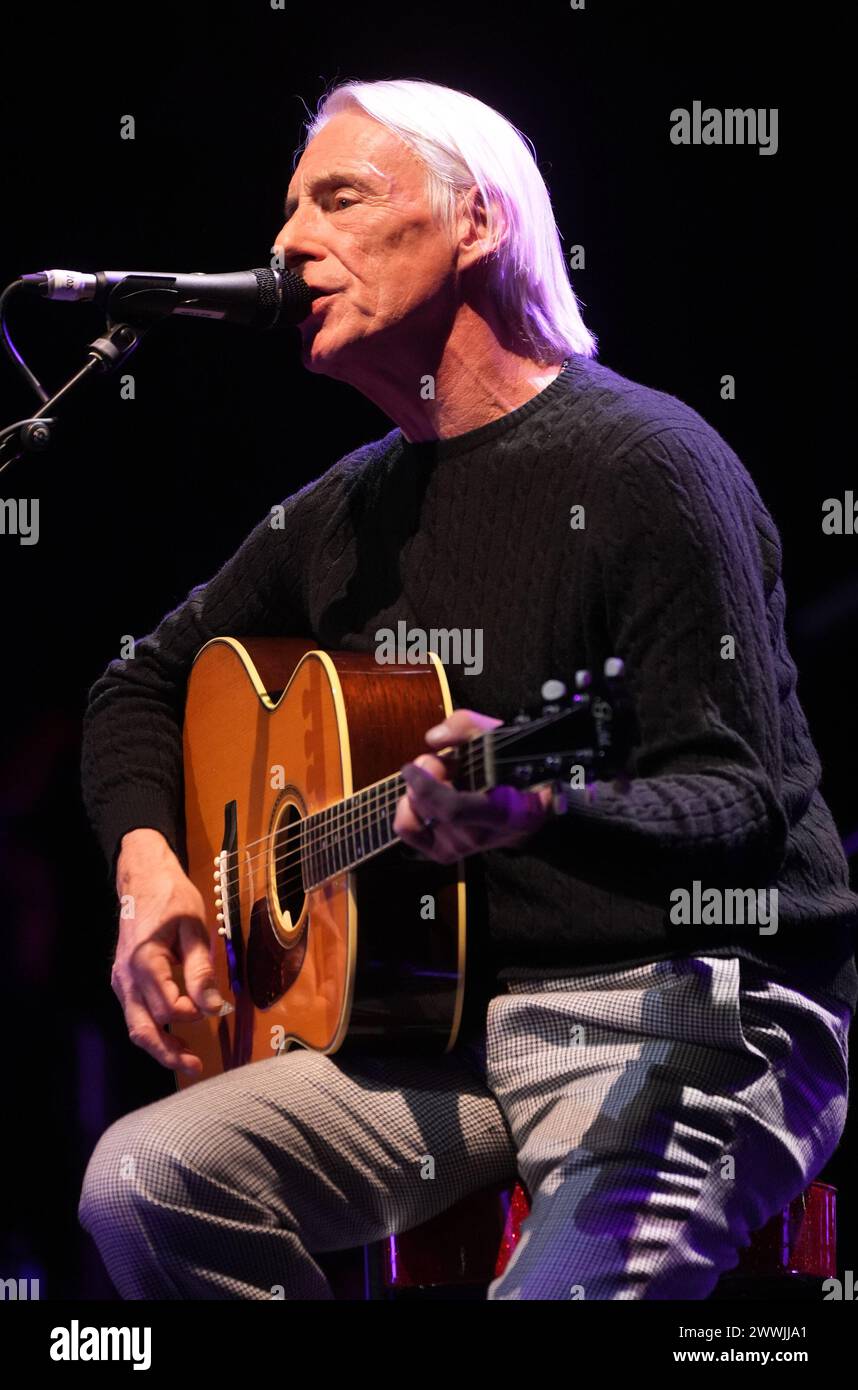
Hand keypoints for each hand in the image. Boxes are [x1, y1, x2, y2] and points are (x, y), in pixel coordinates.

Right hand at [111, 828, 228, 1075]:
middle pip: (142, 1029)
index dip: (194, 1012)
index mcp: (144, 962)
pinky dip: (153, 1030)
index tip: (218, 1006)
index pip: (169, 1006)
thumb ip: (202, 970)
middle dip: (169, 1051)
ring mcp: (120, 982)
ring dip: (160, 1046)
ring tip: (187, 1060)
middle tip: (196, 1066)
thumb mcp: (195, 929)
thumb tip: (216, 1007)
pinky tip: (174, 1037)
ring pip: (136, 1027)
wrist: (143, 878)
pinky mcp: (123, 982)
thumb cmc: (172, 898)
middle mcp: (125, 978)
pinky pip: (135, 1014)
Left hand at [394, 710, 553, 863]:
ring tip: (440, 781)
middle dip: (425, 774)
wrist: (521, 810)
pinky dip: (408, 808)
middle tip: (444, 762)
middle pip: (428, 805)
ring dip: (417, 790)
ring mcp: (461, 849)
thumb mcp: (497, 739)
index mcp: (503, 812)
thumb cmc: (508, 771)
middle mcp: (480, 836)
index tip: (412, 766)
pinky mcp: (443, 853)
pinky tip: (425, 797)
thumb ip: (468, 726)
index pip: (453, 810)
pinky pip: (407, 829)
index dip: (425, 786)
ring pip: (415, 813)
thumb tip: (434, 738)